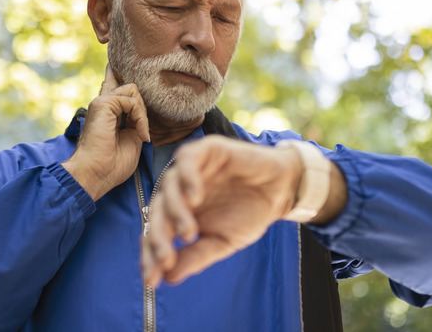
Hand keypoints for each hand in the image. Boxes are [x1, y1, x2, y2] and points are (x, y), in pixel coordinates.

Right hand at [62, 65, 150, 199]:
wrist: (96, 174)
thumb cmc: (112, 164)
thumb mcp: (131, 139)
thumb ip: (136, 121)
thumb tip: (141, 110)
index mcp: (106, 112)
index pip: (113, 85)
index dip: (117, 74)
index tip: (115, 63)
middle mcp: (102, 104)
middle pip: (129, 86)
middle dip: (142, 108)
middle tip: (142, 133)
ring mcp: (101, 102)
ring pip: (133, 90)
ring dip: (142, 114)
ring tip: (140, 133)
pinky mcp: (103, 103)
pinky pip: (132, 100)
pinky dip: (140, 117)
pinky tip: (139, 132)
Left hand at [141, 135, 301, 286]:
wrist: (280, 189)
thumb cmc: (249, 213)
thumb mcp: (222, 242)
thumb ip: (196, 256)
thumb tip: (168, 278)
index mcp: (177, 212)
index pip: (155, 233)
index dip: (151, 256)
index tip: (152, 280)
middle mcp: (178, 190)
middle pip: (157, 212)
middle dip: (158, 238)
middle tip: (166, 259)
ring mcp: (188, 169)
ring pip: (169, 187)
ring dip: (175, 212)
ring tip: (188, 234)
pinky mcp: (204, 150)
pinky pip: (187, 161)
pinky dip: (188, 179)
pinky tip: (195, 199)